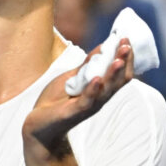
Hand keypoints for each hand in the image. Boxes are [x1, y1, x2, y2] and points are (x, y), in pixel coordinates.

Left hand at [23, 39, 133, 163]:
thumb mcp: (73, 77)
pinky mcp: (73, 113)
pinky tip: (96, 79)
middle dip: (123, 62)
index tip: (126, 39)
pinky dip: (92, 90)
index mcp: (101, 90)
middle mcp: (99, 99)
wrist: (38, 126)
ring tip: (118, 60)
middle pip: (118, 81)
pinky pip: (86, 101)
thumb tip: (103, 46)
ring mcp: (88, 106)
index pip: (120, 74)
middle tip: (127, 45)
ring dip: (112, 74)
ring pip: (105, 90)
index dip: (125, 57)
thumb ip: (87, 65)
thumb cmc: (56, 101)